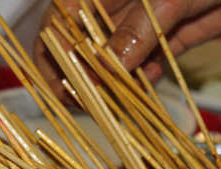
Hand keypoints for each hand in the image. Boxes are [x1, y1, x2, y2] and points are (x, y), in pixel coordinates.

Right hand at [34, 0, 220, 98]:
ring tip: (116, 108)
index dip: (55, 57)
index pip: (61, 22)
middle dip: (85, 78)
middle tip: (92, 107)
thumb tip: (107, 67)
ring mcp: (140, 23)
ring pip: (115, 60)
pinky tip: (146, 87)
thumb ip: (136, 30)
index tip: (62, 90)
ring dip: (114, 86)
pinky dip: (144, 79)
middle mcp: (115, 5)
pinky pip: (145, 64)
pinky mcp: (166, 37)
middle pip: (84, 46)